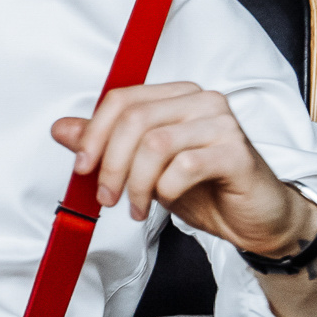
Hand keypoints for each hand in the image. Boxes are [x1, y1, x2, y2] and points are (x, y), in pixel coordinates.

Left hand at [48, 82, 315, 256]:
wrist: (254, 219)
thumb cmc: (204, 189)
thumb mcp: (145, 168)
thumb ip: (108, 145)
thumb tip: (62, 129)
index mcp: (177, 97)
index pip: (122, 100)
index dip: (94, 134)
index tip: (82, 168)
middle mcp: (201, 101)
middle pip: (135, 119)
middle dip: (112, 163)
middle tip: (107, 196)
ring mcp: (222, 123)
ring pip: (156, 144)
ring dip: (136, 183)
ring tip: (136, 207)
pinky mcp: (236, 151)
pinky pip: (184, 166)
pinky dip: (165, 189)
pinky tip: (165, 202)